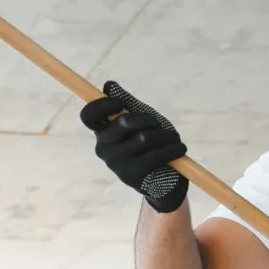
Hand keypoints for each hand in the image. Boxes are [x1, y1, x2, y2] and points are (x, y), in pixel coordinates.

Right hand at [79, 81, 188, 213]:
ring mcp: (116, 163)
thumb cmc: (150, 146)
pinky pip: (154, 155)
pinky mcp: (131, 176)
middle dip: (149, 119)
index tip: (122, 102)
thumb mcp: (141, 122)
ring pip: (144, 138)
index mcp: (102, 132)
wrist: (163, 183)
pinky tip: (180, 148)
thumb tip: (108, 85)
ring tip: (175, 138)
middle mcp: (103, 148)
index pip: (89, 116)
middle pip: (123, 122)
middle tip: (160, 124)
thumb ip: (127, 104)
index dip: (103, 104)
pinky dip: (172, 148)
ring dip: (166, 135)